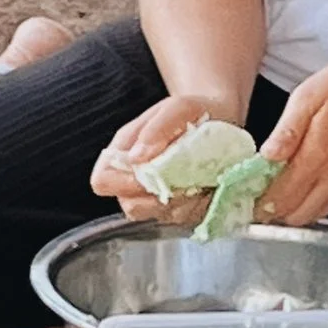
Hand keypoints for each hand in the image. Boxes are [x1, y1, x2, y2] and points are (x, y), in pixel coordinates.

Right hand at [87, 88, 232, 222]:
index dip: (122, 184)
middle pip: (130, 206)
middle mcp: (135, 177)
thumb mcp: (178, 108)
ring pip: (157, 215)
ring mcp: (156, 195)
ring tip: (199, 181)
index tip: (151, 175)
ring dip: (180, 203)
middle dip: (158, 198)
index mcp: (124, 151)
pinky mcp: (179, 207)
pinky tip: (207, 188)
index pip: (103, 181)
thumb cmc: (195, 111)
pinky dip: (196, 207)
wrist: (223, 119)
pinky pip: (182, 219)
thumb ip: (156, 129)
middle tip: (184, 180)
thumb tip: (136, 158)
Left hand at [254, 55, 327, 227]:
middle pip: (296, 216)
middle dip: (272, 212)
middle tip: (256, 194)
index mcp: (320, 156)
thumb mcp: (310, 95)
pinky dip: (314, 201)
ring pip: (315, 213)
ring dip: (293, 209)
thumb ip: (286, 131)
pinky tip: (305, 183)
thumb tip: (264, 158)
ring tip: (278, 190)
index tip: (243, 197)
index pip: (280, 198)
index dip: (257, 204)